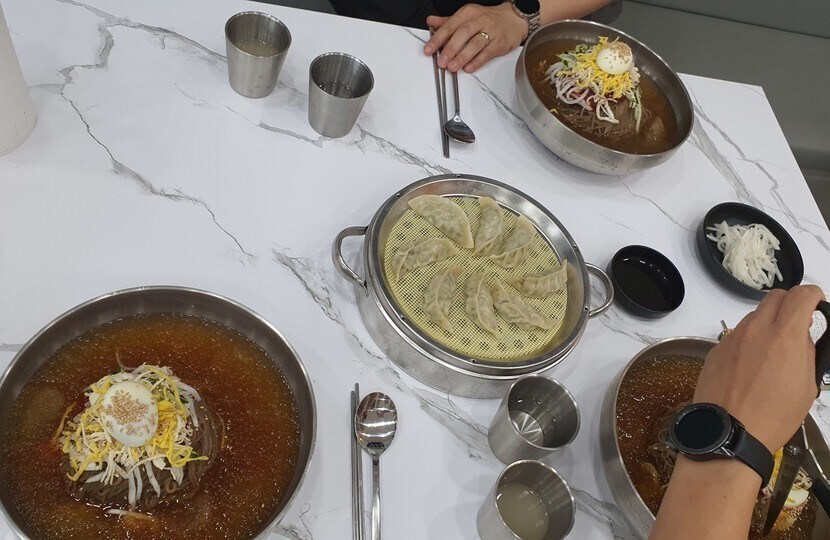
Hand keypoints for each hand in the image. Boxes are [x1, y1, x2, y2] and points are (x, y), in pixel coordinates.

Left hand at [423, 2, 527, 72]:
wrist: (513, 19)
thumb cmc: (488, 19)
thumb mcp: (467, 16)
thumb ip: (448, 21)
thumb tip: (431, 21)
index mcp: (468, 13)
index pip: (450, 25)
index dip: (438, 38)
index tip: (429, 49)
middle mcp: (480, 20)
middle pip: (463, 34)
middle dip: (450, 49)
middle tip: (441, 61)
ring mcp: (491, 31)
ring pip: (475, 44)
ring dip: (462, 57)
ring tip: (452, 67)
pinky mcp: (500, 43)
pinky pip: (487, 53)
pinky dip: (477, 61)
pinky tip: (468, 68)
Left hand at [694, 285, 823, 452]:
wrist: (729, 432)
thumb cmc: (773, 416)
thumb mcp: (806, 386)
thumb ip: (805, 352)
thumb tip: (801, 335)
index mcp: (784, 336)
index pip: (801, 295)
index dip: (813, 295)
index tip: (817, 302)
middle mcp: (755, 330)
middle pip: (774, 297)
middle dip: (790, 303)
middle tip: (797, 322)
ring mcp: (731, 338)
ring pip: (753, 315)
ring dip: (767, 322)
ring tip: (774, 350)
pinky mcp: (715, 350)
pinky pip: (735, 335)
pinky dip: (748, 339)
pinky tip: (751, 364)